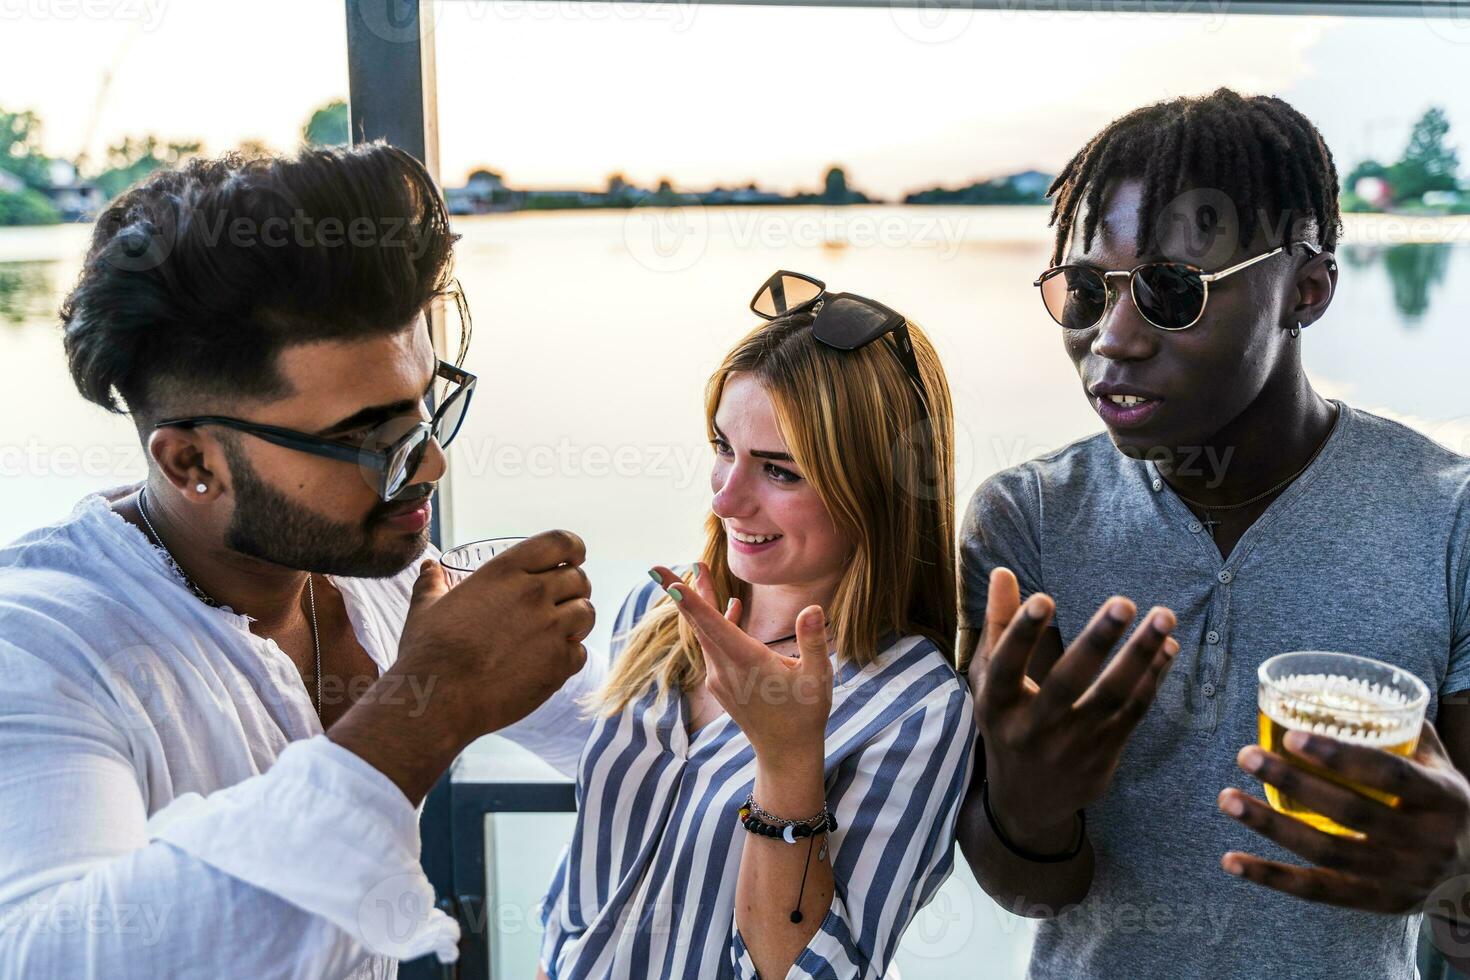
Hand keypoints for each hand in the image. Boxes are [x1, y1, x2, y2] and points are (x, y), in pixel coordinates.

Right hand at [400, 530, 594, 736]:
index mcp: (504, 571)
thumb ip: (431, 584)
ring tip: (561, 631)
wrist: (439, 700)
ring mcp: (550, 628)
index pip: (560, 542)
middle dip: (575, 588)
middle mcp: (533, 594)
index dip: (574, 548)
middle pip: (578, 578)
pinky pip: (580, 652)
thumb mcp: (425, 609)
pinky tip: (549, 662)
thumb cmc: (428, 653)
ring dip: (577, 620)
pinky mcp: (558, 663)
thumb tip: (429, 567)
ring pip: (587, 612)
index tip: (575, 557)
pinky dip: (569, 657)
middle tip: (563, 601)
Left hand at [651, 563, 830, 762]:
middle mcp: (726, 670)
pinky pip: (713, 646)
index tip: (670, 583)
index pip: (714, 627)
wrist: (785, 753)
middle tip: (656, 568)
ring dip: (700, 603)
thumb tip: (812, 608)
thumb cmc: (804, 714)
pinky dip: (716, 623)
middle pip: (699, 624)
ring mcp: (720, 678)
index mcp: (747, 663)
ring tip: (699, 571)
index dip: (692, 603)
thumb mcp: (818, 678)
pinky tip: (731, 606)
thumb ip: (812, 641)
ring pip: (704, 634)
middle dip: (682, 592)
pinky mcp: (722, 683)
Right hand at [975, 567, 1178, 846]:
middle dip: (1097, 641)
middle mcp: (1033, 728)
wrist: (1027, 802)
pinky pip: (1133, 712)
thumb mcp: (991, 682)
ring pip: (1112, 696)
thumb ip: (999, 626)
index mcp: (997, 705)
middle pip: (1068, 682)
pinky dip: (1152, 678)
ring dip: (1141, 655)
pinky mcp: (1103, 756)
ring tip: (1164, 616)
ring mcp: (1071, 746)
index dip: (1022, 633)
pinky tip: (1167, 648)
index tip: (1044, 599)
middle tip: (1125, 602)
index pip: (1007, 666)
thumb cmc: (1006, 724)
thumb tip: (1004, 572)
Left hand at [1220, 721, 1469, 913]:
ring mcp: (1402, 879)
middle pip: (1351, 813)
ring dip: (1271, 826)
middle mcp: (1427, 844)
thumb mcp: (1442, 770)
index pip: (1390, 776)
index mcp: (1445, 800)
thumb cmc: (1445, 806)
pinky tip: (1230, 861)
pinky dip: (1270, 877)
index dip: (1341, 756)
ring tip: (1227, 798)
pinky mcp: (1376, 903)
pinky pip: (1316, 892)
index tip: (1292, 735)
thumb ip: (1402, 732)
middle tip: (1246, 755)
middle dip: (1293, 781)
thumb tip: (1346, 693)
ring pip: (1326, 853)